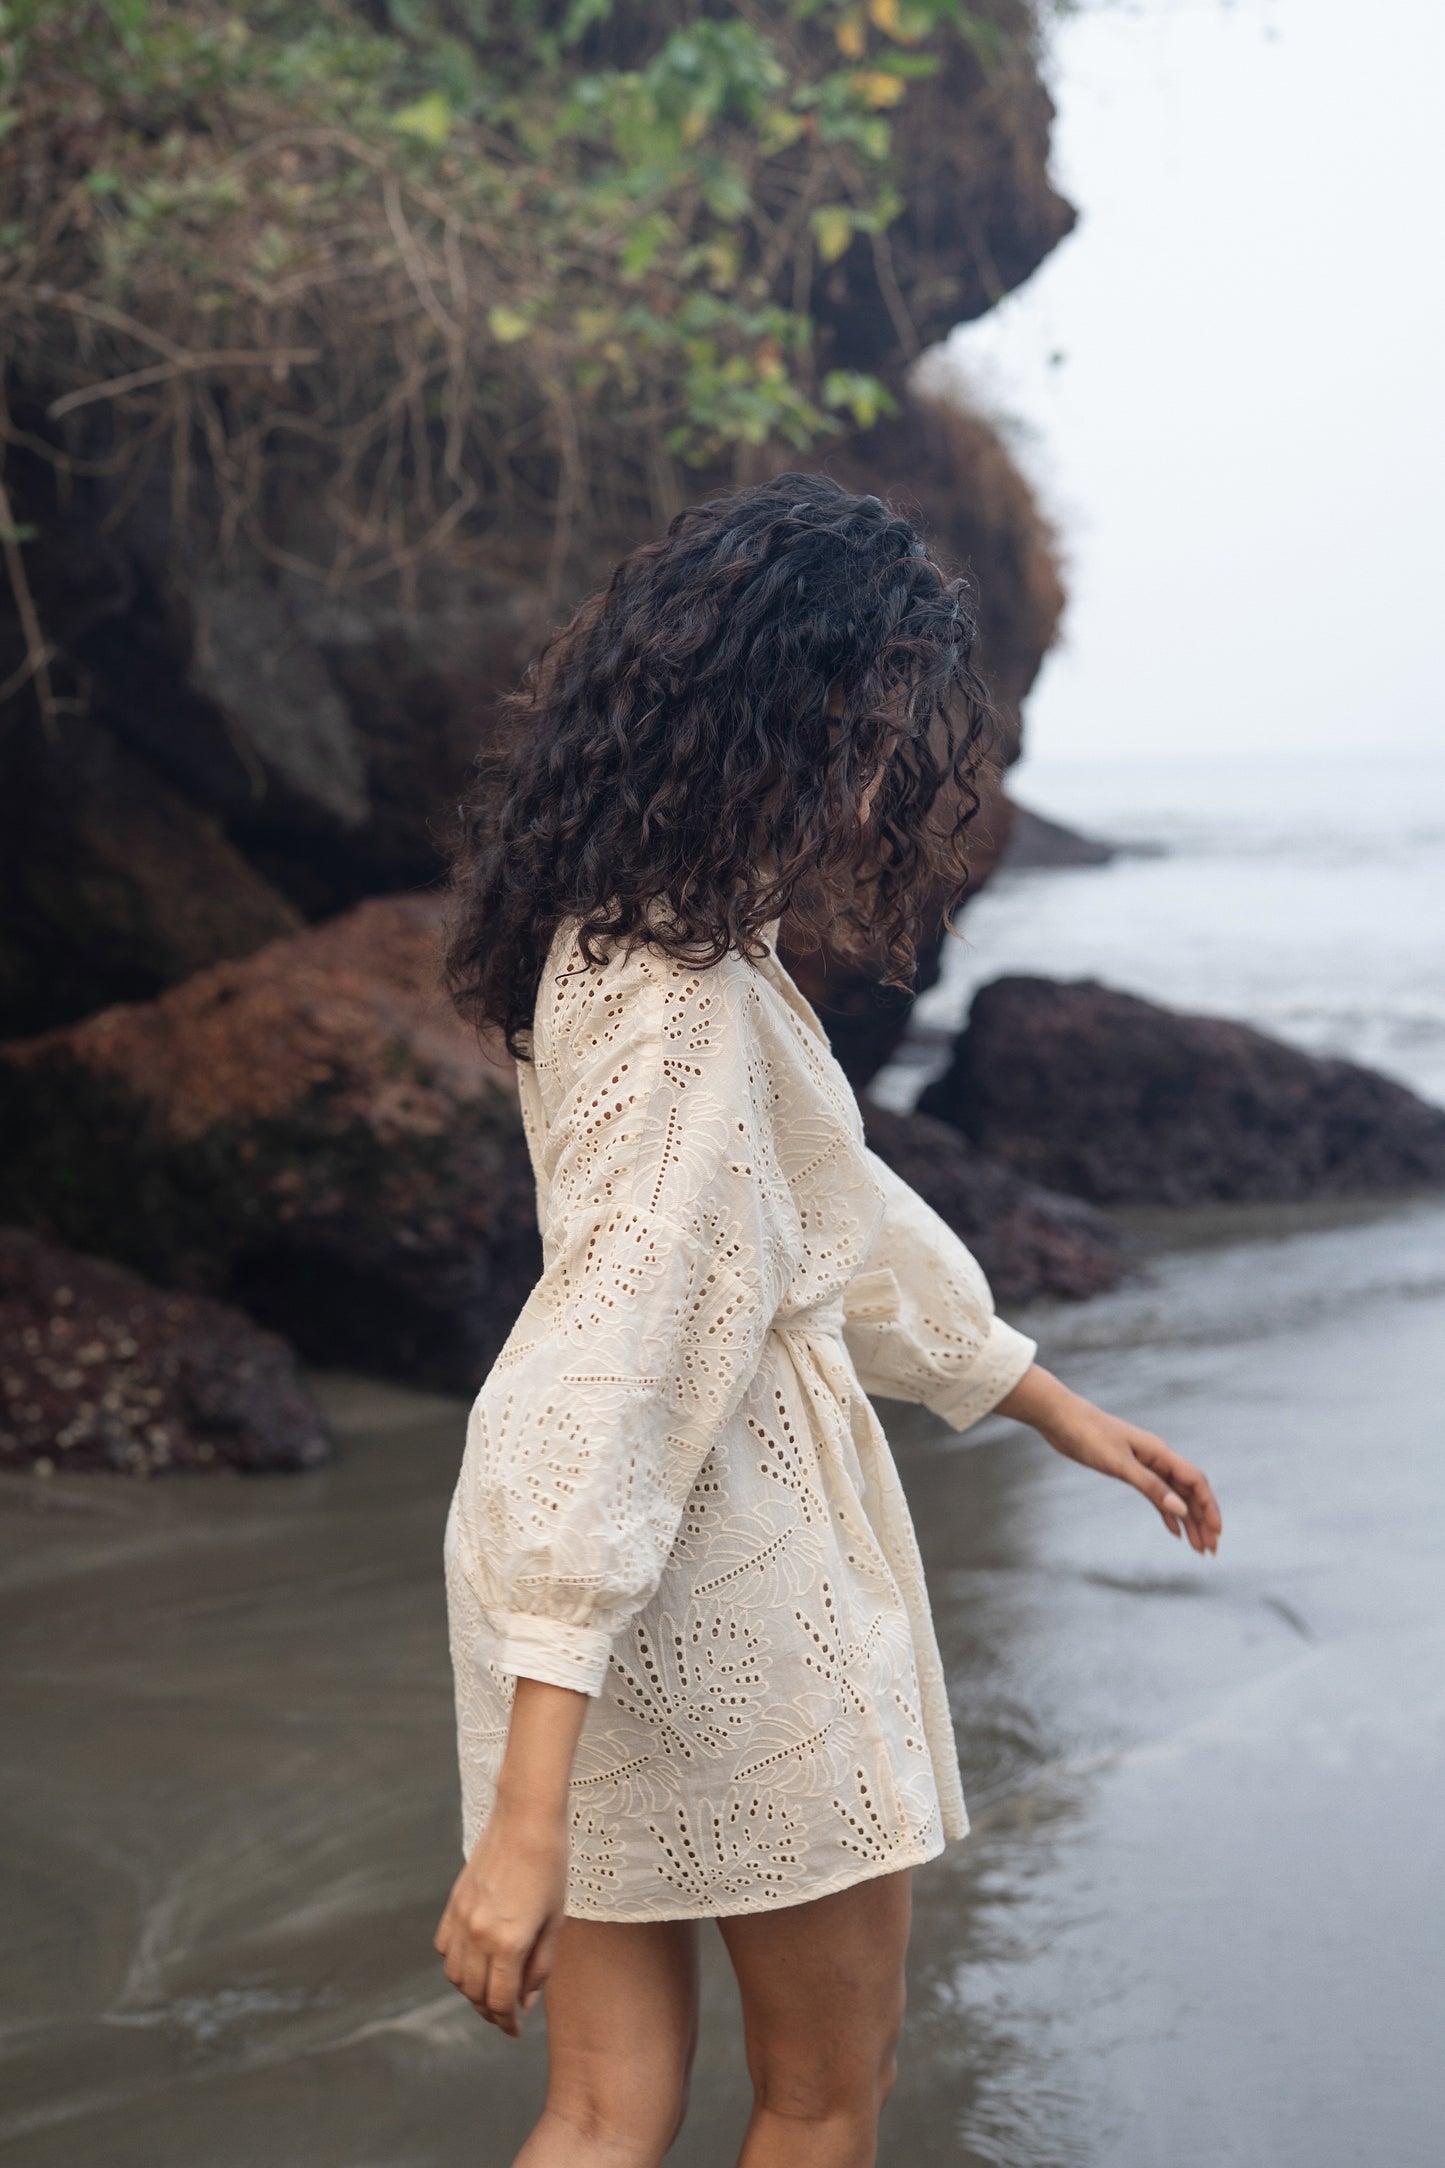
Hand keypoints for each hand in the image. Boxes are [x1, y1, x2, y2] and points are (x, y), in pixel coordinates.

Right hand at [433, 1794, 567, 2035]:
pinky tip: (475, 1961)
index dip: (508, 2023)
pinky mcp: (453, 1903)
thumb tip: (523, 2002)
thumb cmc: (551, 1869)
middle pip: (475, 1994)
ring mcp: (461, 1918)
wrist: (526, 1820)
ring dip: (471, 1991)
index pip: (500, 2002)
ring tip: (492, 1990)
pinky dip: (456, 1963)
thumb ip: (540, 1967)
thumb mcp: (555, 1922)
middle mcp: (479, 1934)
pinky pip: (444, 1947)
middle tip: (507, 2016)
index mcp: (509, 1942)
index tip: (516, 2030)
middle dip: (491, 2012)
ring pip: (455, 1975)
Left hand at [996, 1364, 1221, 1554]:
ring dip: (1188, 1521)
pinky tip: (1174, 1531)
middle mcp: (1158, 1459)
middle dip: (1203, 1520)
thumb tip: (1181, 1509)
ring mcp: (1145, 1465)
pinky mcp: (1129, 1470)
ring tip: (1197, 1548)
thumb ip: (1151, 1486)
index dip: (1209, 1508)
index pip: (1196, 1482)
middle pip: (1189, 1492)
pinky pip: (1156, 1495)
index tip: (1217, 1532)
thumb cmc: (1090, 1435)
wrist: (1062, 1418)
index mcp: (1161, 1454)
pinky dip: (1167, 1513)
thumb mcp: (1120, 1464)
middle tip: (1211, 1550)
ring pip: (1175, 1496)